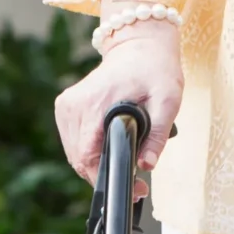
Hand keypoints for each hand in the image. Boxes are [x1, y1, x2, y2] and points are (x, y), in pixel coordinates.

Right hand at [53, 19, 184, 194]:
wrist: (140, 45)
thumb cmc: (155, 70)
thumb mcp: (168, 100)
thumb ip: (158, 134)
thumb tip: (147, 164)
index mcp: (96, 103)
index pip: (88, 155)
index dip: (107, 176)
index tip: (133, 187)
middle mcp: (75, 105)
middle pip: (79, 159)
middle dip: (106, 175)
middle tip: (137, 183)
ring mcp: (67, 106)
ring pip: (74, 153)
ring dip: (96, 165)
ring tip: (126, 166)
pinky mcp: (65, 106)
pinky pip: (73, 141)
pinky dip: (89, 151)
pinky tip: (109, 149)